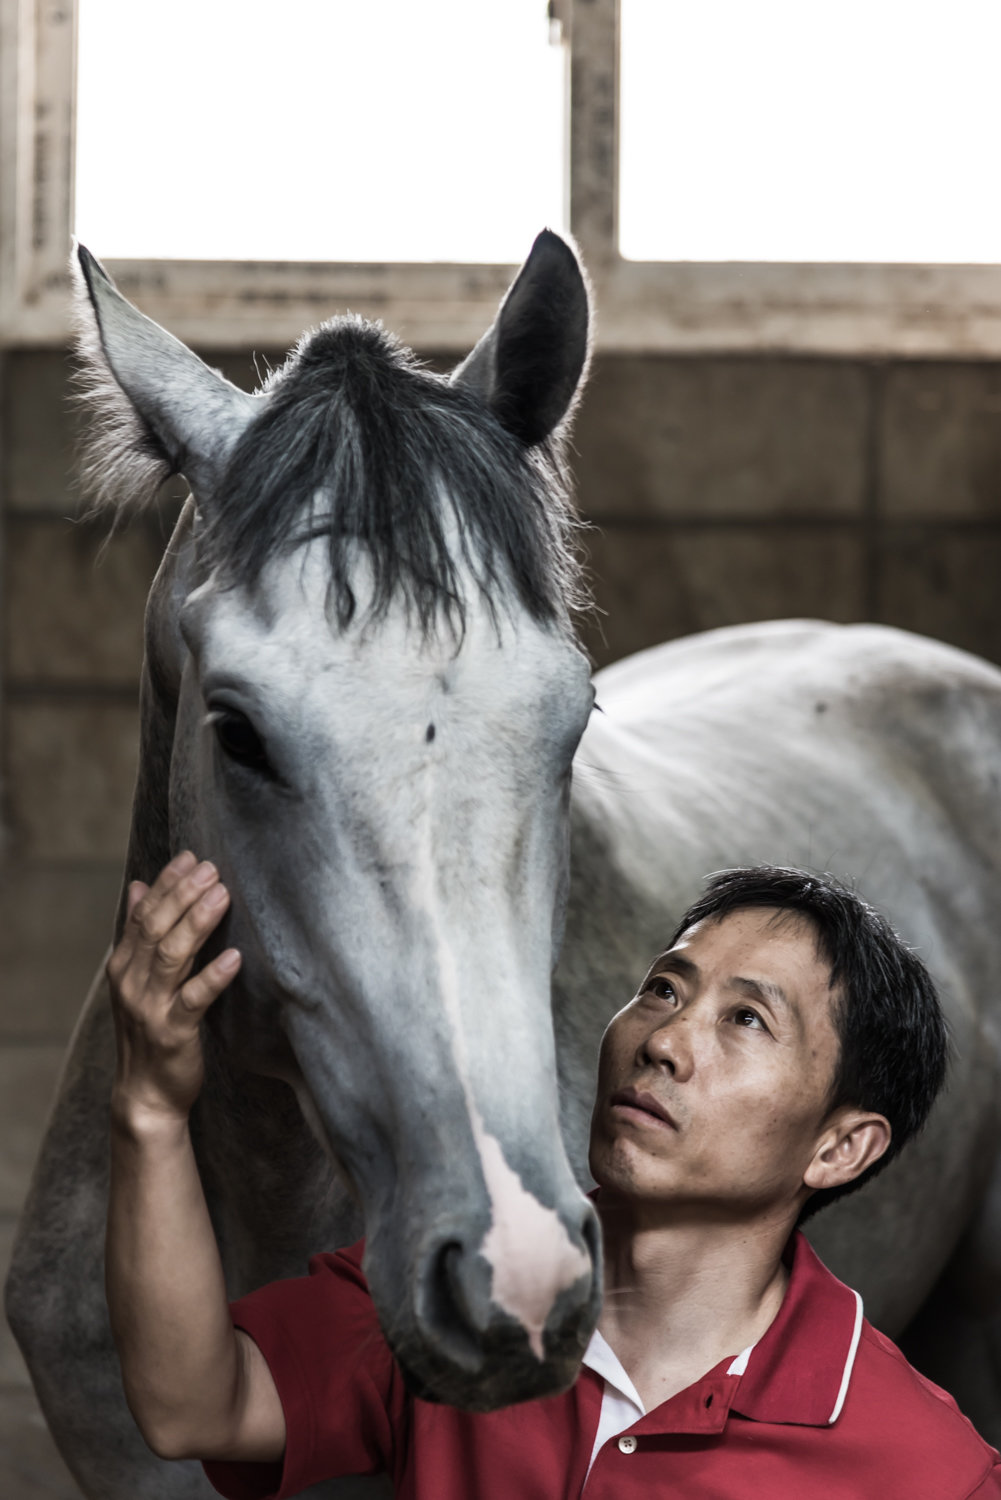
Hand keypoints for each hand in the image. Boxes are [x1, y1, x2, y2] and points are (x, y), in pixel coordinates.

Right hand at [107, 851, 241, 1127]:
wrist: (146, 1093)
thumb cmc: (150, 1029)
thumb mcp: (138, 978)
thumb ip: (139, 933)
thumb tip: (137, 885)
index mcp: (124, 965)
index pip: (142, 914)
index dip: (166, 883)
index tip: (191, 856)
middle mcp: (132, 982)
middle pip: (156, 928)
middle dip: (183, 894)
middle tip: (212, 867)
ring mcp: (150, 1007)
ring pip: (173, 956)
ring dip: (197, 922)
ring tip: (222, 894)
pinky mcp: (173, 1032)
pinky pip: (195, 999)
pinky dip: (214, 976)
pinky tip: (235, 957)